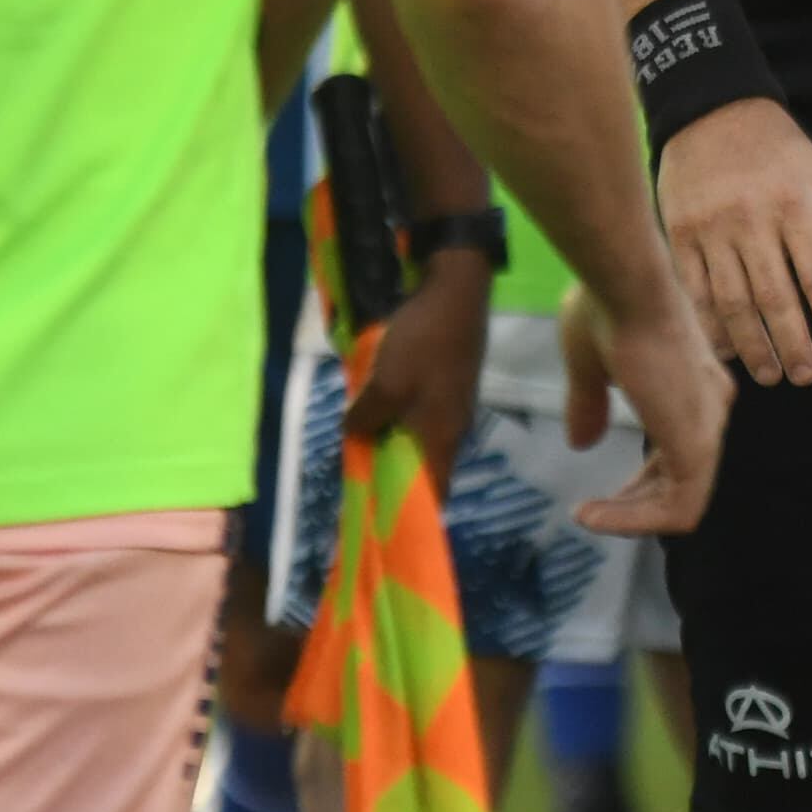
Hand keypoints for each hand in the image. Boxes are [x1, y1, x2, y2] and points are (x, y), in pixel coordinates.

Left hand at [343, 249, 488, 488]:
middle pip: (424, 467)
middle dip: (392, 475)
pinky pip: (420, 417)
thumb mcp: (386, 382)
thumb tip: (355, 434)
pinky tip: (377, 407)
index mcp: (443, 435)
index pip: (433, 492)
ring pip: (419, 440)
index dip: (409, 512)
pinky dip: (397, 420)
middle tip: (357, 474)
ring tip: (360, 439)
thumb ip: (368, 417)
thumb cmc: (424, 341)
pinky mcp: (447, 384)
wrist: (456, 289)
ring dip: (391, 443)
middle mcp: (453, 428)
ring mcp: (452, 405)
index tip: (379, 521)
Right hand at [567, 293, 729, 534]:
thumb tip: (582, 444)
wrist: (626, 285)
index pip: (679, 451)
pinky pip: (678, 509)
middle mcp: (711, 408)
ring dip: (632, 517)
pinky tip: (590, 513)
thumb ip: (591, 405)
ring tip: (585, 516)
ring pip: (683, 502)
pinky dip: (634, 520)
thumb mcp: (591, 365)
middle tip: (591, 511)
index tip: (601, 495)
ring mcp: (707, 427)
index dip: (642, 483)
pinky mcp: (696, 445)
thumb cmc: (608, 308)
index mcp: (696, 385)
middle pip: (683, 478)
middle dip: (636, 503)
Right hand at [654, 99, 811, 385]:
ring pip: (734, 302)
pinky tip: (727, 351)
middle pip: (776, 298)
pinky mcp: (681, 234)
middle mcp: (754, 220)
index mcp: (796, 205)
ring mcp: (713, 230)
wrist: (710, 109)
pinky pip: (695, 290)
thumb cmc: (776, 147)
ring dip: (753, 345)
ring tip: (771, 374)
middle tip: (806, 376)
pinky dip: (711, 326)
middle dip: (793, 344)